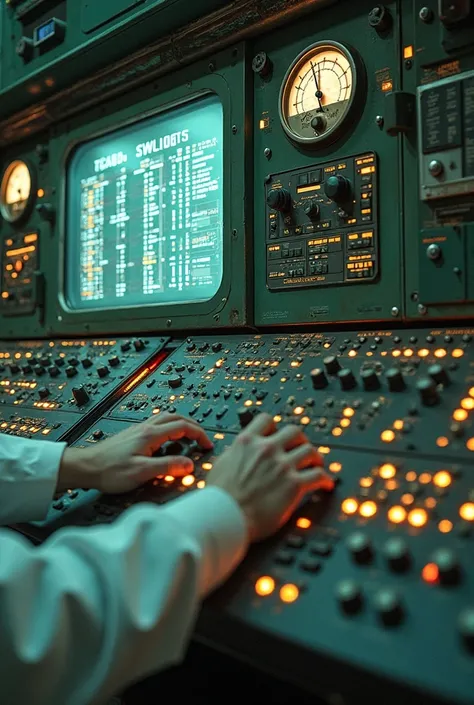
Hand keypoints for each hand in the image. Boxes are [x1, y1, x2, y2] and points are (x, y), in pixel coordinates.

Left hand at [57, 413, 212, 493]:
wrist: (85, 467)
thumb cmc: (109, 470)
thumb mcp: (142, 472)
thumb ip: (167, 467)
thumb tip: (188, 465)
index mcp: (151, 434)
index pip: (183, 426)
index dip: (199, 434)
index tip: (207, 445)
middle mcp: (145, 428)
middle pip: (175, 417)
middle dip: (192, 425)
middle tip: (201, 437)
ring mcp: (137, 430)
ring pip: (165, 419)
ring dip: (180, 424)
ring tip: (188, 436)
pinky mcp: (131, 435)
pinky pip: (156, 425)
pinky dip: (168, 428)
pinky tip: (165, 441)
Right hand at [206, 413, 333, 541]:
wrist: (224, 516)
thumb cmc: (219, 498)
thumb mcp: (219, 466)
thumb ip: (232, 455)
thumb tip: (235, 454)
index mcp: (247, 442)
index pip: (266, 420)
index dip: (275, 426)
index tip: (278, 433)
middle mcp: (267, 449)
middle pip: (294, 432)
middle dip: (299, 440)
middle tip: (301, 448)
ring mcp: (282, 466)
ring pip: (310, 451)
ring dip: (314, 458)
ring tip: (316, 464)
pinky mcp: (294, 485)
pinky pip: (318, 475)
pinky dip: (325, 479)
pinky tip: (326, 484)